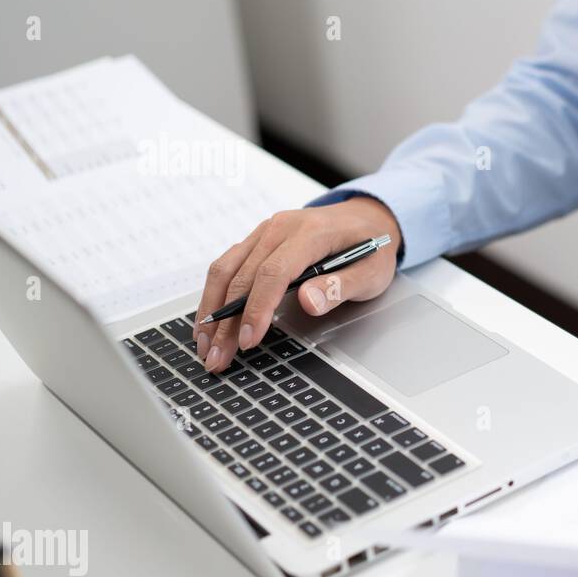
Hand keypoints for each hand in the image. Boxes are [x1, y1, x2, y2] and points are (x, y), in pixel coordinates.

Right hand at [194, 197, 401, 370]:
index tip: (249, 340)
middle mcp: (280, 228)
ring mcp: (264, 232)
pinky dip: (214, 295)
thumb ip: (342, 286)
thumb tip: (308, 301)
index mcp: (310, 233)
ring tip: (205, 346)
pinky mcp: (256, 241)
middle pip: (242, 275)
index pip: (274, 272)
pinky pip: (227, 265)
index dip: (258, 308)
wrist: (366, 219)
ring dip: (211, 310)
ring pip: (225, 270)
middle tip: (217, 357)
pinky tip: (210, 321)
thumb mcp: (372, 272)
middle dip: (226, 321)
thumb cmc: (371, 247)